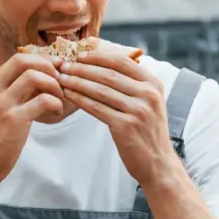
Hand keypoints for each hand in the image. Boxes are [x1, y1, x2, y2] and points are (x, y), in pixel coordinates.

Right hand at [0, 53, 64, 186]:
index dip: (40, 60)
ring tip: (58, 98)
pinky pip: (43, 100)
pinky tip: (56, 112)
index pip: (17, 58)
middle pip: (24, 61)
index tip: (54, 69)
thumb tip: (39, 76)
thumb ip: (11, 91)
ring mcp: (2, 105)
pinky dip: (56, 103)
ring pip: (34, 77)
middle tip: (58, 80)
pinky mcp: (14, 120)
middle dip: (47, 67)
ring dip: (53, 85)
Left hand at [57, 51, 176, 185]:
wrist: (158, 162)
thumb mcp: (149, 102)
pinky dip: (80, 99)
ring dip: (77, 82)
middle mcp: (148, 94)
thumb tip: (105, 65)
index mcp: (153, 84)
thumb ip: (133, 85)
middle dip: (82, 68)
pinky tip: (68, 95)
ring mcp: (138, 110)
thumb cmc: (147, 131)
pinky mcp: (126, 126)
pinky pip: (97, 108)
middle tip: (63, 66)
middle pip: (108, 74)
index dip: (98, 57)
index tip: (79, 56)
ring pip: (100, 90)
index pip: (122, 61)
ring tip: (61, 78)